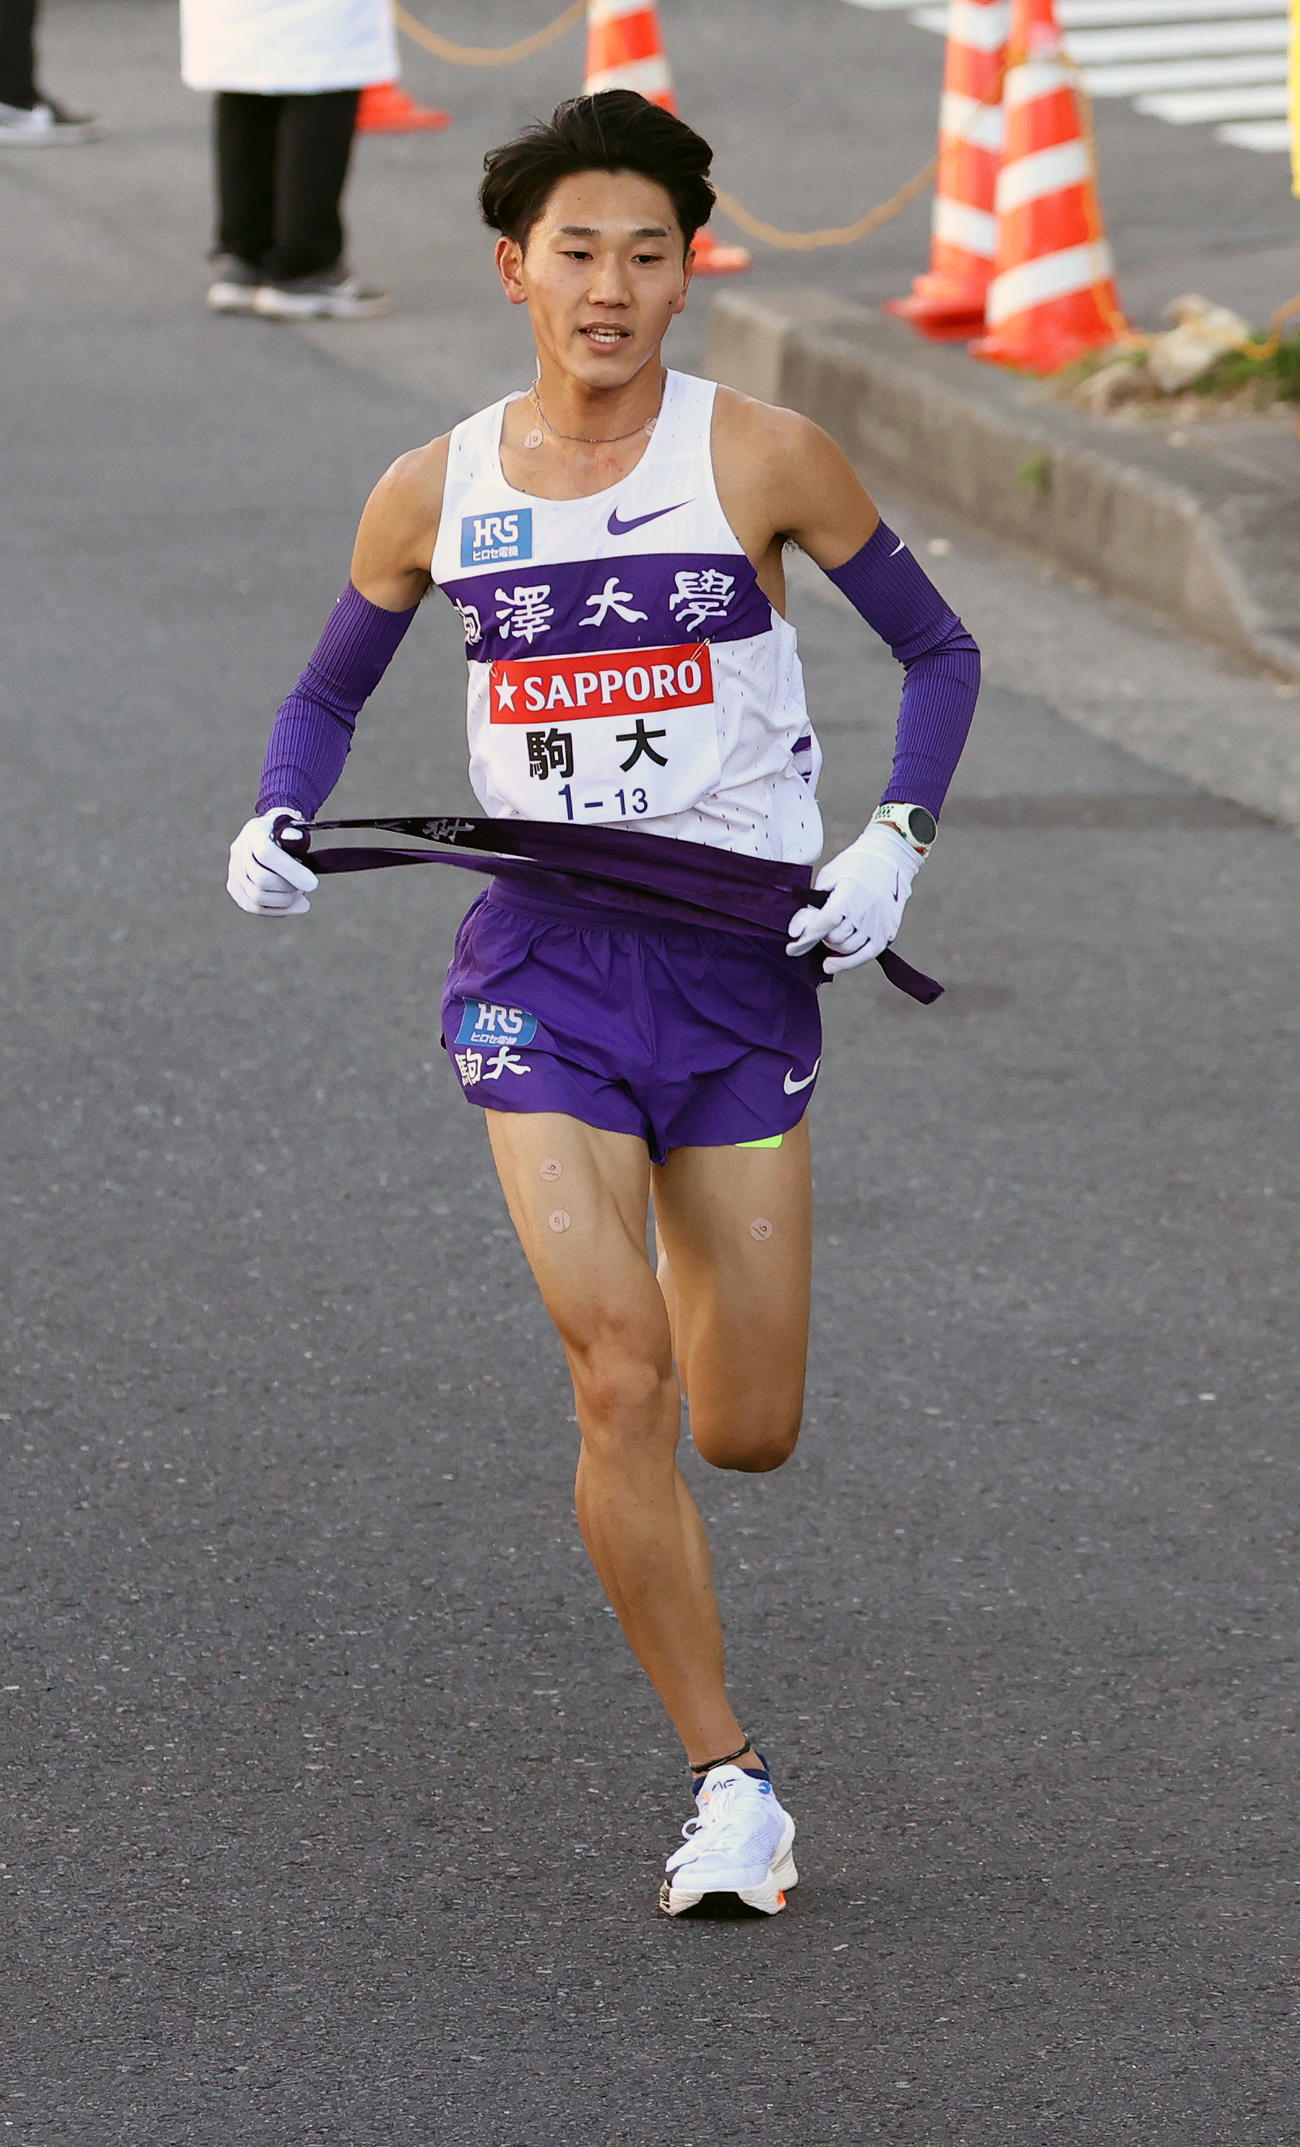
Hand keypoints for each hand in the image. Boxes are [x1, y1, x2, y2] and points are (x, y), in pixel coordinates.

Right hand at [227, 808, 317, 915]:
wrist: (269, 837)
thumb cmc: (287, 834)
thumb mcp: (294, 827)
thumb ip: (296, 834)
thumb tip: (295, 838)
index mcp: (255, 831)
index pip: (266, 853)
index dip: (290, 871)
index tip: (313, 884)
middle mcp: (239, 850)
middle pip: (262, 880)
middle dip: (289, 889)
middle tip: (307, 887)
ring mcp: (233, 870)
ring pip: (257, 898)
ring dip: (286, 902)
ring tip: (301, 895)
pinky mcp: (234, 887)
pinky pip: (254, 907)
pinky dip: (278, 910)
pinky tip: (295, 906)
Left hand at [786, 822, 921, 973]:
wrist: (889, 859)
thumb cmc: (855, 865)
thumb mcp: (829, 875)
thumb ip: (814, 901)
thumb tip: (799, 928)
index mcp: (850, 893)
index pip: (825, 923)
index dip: (807, 937)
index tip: (792, 948)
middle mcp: (865, 911)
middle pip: (834, 938)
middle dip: (820, 936)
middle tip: (818, 928)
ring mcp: (877, 923)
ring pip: (846, 949)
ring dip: (832, 946)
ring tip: (829, 935)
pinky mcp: (886, 931)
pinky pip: (865, 956)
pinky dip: (847, 963)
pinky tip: (831, 964)